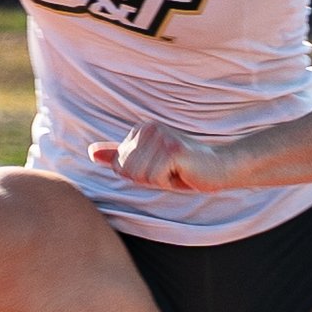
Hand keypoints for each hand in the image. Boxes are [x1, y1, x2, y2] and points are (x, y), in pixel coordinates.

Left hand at [90, 122, 237, 192]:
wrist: (220, 167)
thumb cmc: (184, 168)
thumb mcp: (148, 162)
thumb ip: (119, 156)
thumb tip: (91, 152)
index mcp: (140, 130)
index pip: (120, 166)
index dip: (141, 176)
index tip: (162, 168)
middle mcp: (148, 128)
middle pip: (127, 170)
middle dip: (148, 179)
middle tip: (170, 171)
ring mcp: (161, 137)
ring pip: (139, 175)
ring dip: (159, 181)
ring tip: (176, 171)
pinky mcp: (172, 150)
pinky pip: (153, 178)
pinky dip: (168, 182)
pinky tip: (183, 172)